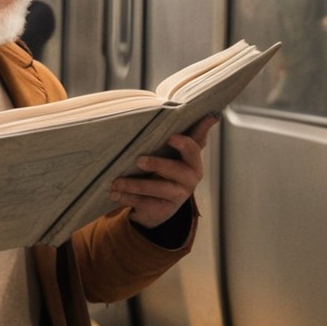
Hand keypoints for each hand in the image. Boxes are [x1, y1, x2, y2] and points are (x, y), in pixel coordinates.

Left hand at [108, 113, 217, 228]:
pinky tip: (114, 193)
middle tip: (139, 160)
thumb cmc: (170, 167)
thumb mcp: (179, 152)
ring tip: (116, 182)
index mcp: (193, 162)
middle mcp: (189, 181)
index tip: (171, 137)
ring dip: (135, 185)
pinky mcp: (162, 210)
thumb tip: (212, 115)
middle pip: (176, 172)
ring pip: (156, 190)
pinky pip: (144, 204)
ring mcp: (176, 198)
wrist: (162, 201)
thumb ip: (193, 133)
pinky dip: (127, 198)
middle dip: (158, 165)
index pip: (193, 150)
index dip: (184, 144)